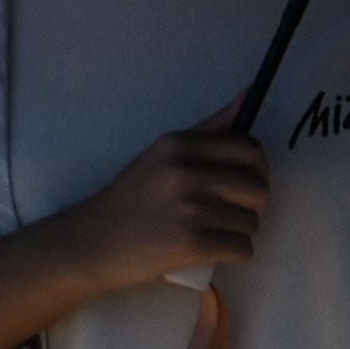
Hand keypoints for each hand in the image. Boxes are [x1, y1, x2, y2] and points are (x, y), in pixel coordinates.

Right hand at [56, 124, 269, 291]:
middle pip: (258, 188)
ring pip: (251, 222)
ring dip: (241, 232)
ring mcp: (189, 210)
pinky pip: (242, 249)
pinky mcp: (190, 244)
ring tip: (215, 232)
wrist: (90, 242)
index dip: (257, 170)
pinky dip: (233, 254)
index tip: (240, 184)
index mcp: (180, 145)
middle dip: (253, 205)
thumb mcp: (162, 154)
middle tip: (231, 213)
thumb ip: (208, 128)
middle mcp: (186, 172)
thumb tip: (250, 94)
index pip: (251, 151)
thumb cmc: (129, 199)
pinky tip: (212, 250)